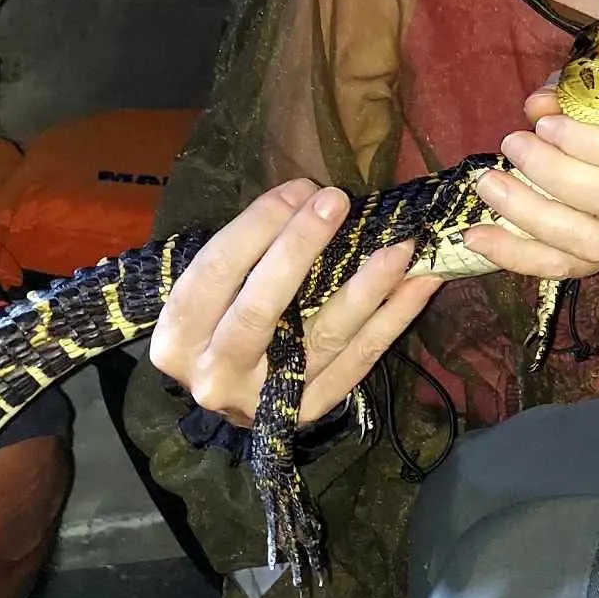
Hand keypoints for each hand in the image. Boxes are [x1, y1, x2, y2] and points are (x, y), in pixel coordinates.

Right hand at [148, 179, 441, 427]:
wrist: (228, 395)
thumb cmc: (217, 322)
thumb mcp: (209, 290)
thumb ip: (247, 251)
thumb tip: (308, 196)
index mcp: (177, 338)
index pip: (215, 273)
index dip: (257, 226)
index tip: (298, 188)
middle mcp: (216, 374)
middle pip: (261, 308)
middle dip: (301, 248)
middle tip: (337, 201)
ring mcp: (267, 399)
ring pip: (324, 337)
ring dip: (368, 287)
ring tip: (400, 245)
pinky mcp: (312, 409)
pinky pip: (361, 359)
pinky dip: (394, 319)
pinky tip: (420, 285)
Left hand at [466, 88, 598, 279]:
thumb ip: (573, 93)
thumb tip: (537, 105)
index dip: (593, 143)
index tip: (545, 124)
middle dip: (556, 174)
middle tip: (511, 145)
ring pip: (593, 242)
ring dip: (533, 215)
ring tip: (490, 186)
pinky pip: (564, 268)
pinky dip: (517, 255)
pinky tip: (477, 237)